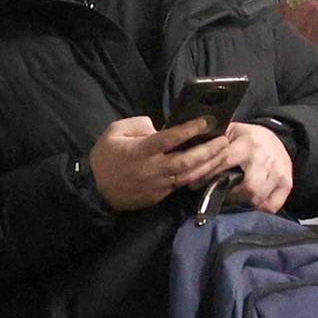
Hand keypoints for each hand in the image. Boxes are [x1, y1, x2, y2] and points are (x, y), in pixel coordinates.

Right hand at [87, 117, 222, 211]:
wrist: (94, 190)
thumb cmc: (104, 158)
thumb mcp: (114, 132)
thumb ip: (137, 124)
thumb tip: (159, 126)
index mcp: (140, 151)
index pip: (169, 138)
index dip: (189, 129)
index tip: (206, 121)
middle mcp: (151, 169)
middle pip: (187, 160)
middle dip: (209, 150)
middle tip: (224, 140)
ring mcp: (157, 185)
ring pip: (189, 176)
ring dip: (208, 165)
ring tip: (223, 154)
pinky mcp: (158, 196)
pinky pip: (180, 185)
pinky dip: (196, 176)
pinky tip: (208, 168)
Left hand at [191, 121, 294, 213]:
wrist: (280, 137)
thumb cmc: (248, 137)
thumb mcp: (231, 132)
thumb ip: (214, 141)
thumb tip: (187, 152)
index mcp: (247, 144)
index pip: (223, 161)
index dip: (205, 174)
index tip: (191, 184)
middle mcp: (265, 159)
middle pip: (248, 188)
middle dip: (228, 195)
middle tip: (214, 194)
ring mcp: (278, 172)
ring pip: (258, 198)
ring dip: (240, 203)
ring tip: (228, 199)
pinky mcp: (287, 183)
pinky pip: (272, 205)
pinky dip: (258, 209)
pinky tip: (246, 205)